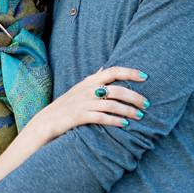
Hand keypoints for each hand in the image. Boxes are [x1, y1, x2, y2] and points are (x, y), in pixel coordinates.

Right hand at [34, 66, 148, 139]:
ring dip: (128, 111)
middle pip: (117, 89)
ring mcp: (82, 103)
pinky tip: (125, 125)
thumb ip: (94, 79)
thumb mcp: (80, 88)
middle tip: (147, 104)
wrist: (46, 122)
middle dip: (135, 97)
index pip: (113, 71)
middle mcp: (87, 89)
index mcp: (90, 80)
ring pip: (112, 104)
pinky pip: (101, 118)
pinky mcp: (78, 116)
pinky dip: (115, 121)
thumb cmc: (67, 105)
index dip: (130, 72)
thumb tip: (105, 67)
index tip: (146, 77)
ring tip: (140, 116)